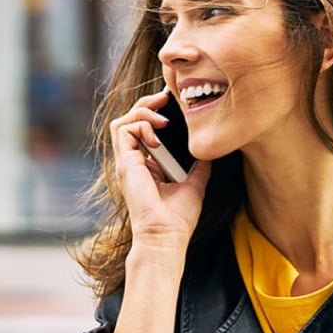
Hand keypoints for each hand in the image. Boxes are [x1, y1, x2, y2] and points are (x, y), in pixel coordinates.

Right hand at [109, 89, 210, 250]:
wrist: (167, 235)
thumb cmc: (178, 218)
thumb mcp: (195, 183)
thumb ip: (199, 166)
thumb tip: (210, 151)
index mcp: (147, 166)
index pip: (143, 131)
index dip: (155, 114)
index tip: (172, 104)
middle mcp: (133, 162)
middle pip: (129, 121)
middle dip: (146, 104)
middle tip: (165, 97)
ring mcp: (127, 163)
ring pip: (122, 122)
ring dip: (142, 112)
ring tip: (163, 117)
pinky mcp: (125, 164)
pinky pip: (123, 130)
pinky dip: (141, 125)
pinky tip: (158, 136)